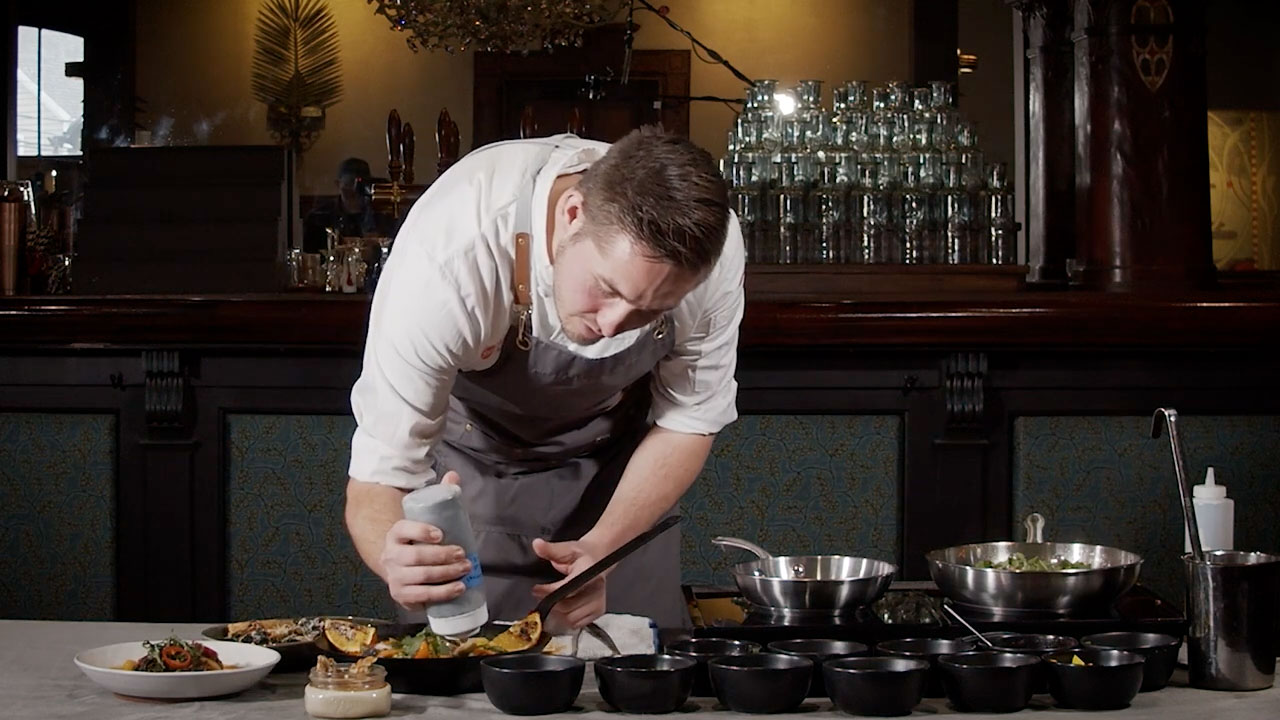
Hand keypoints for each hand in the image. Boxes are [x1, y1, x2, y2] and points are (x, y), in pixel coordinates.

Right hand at [380, 472, 472, 610]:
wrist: (398, 565)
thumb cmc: (418, 540)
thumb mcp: (425, 518)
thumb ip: (439, 496)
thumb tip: (453, 475)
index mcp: (395, 534)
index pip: (403, 529)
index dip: (420, 531)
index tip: (441, 534)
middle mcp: (391, 556)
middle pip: (415, 557)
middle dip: (441, 557)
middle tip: (462, 554)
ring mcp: (395, 577)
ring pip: (420, 577)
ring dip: (446, 575)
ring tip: (465, 570)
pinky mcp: (402, 595)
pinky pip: (421, 596)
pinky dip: (441, 594)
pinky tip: (458, 589)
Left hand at [530, 537, 607, 631]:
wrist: (597, 559)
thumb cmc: (581, 555)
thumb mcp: (566, 548)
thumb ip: (550, 549)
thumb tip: (537, 545)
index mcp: (590, 571)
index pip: (567, 588)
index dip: (549, 591)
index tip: (536, 589)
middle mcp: (597, 588)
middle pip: (567, 606)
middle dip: (551, 603)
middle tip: (540, 595)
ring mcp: (599, 600)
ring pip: (571, 617)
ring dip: (558, 612)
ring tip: (551, 601)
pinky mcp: (598, 610)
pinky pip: (578, 623)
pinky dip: (568, 618)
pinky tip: (564, 608)